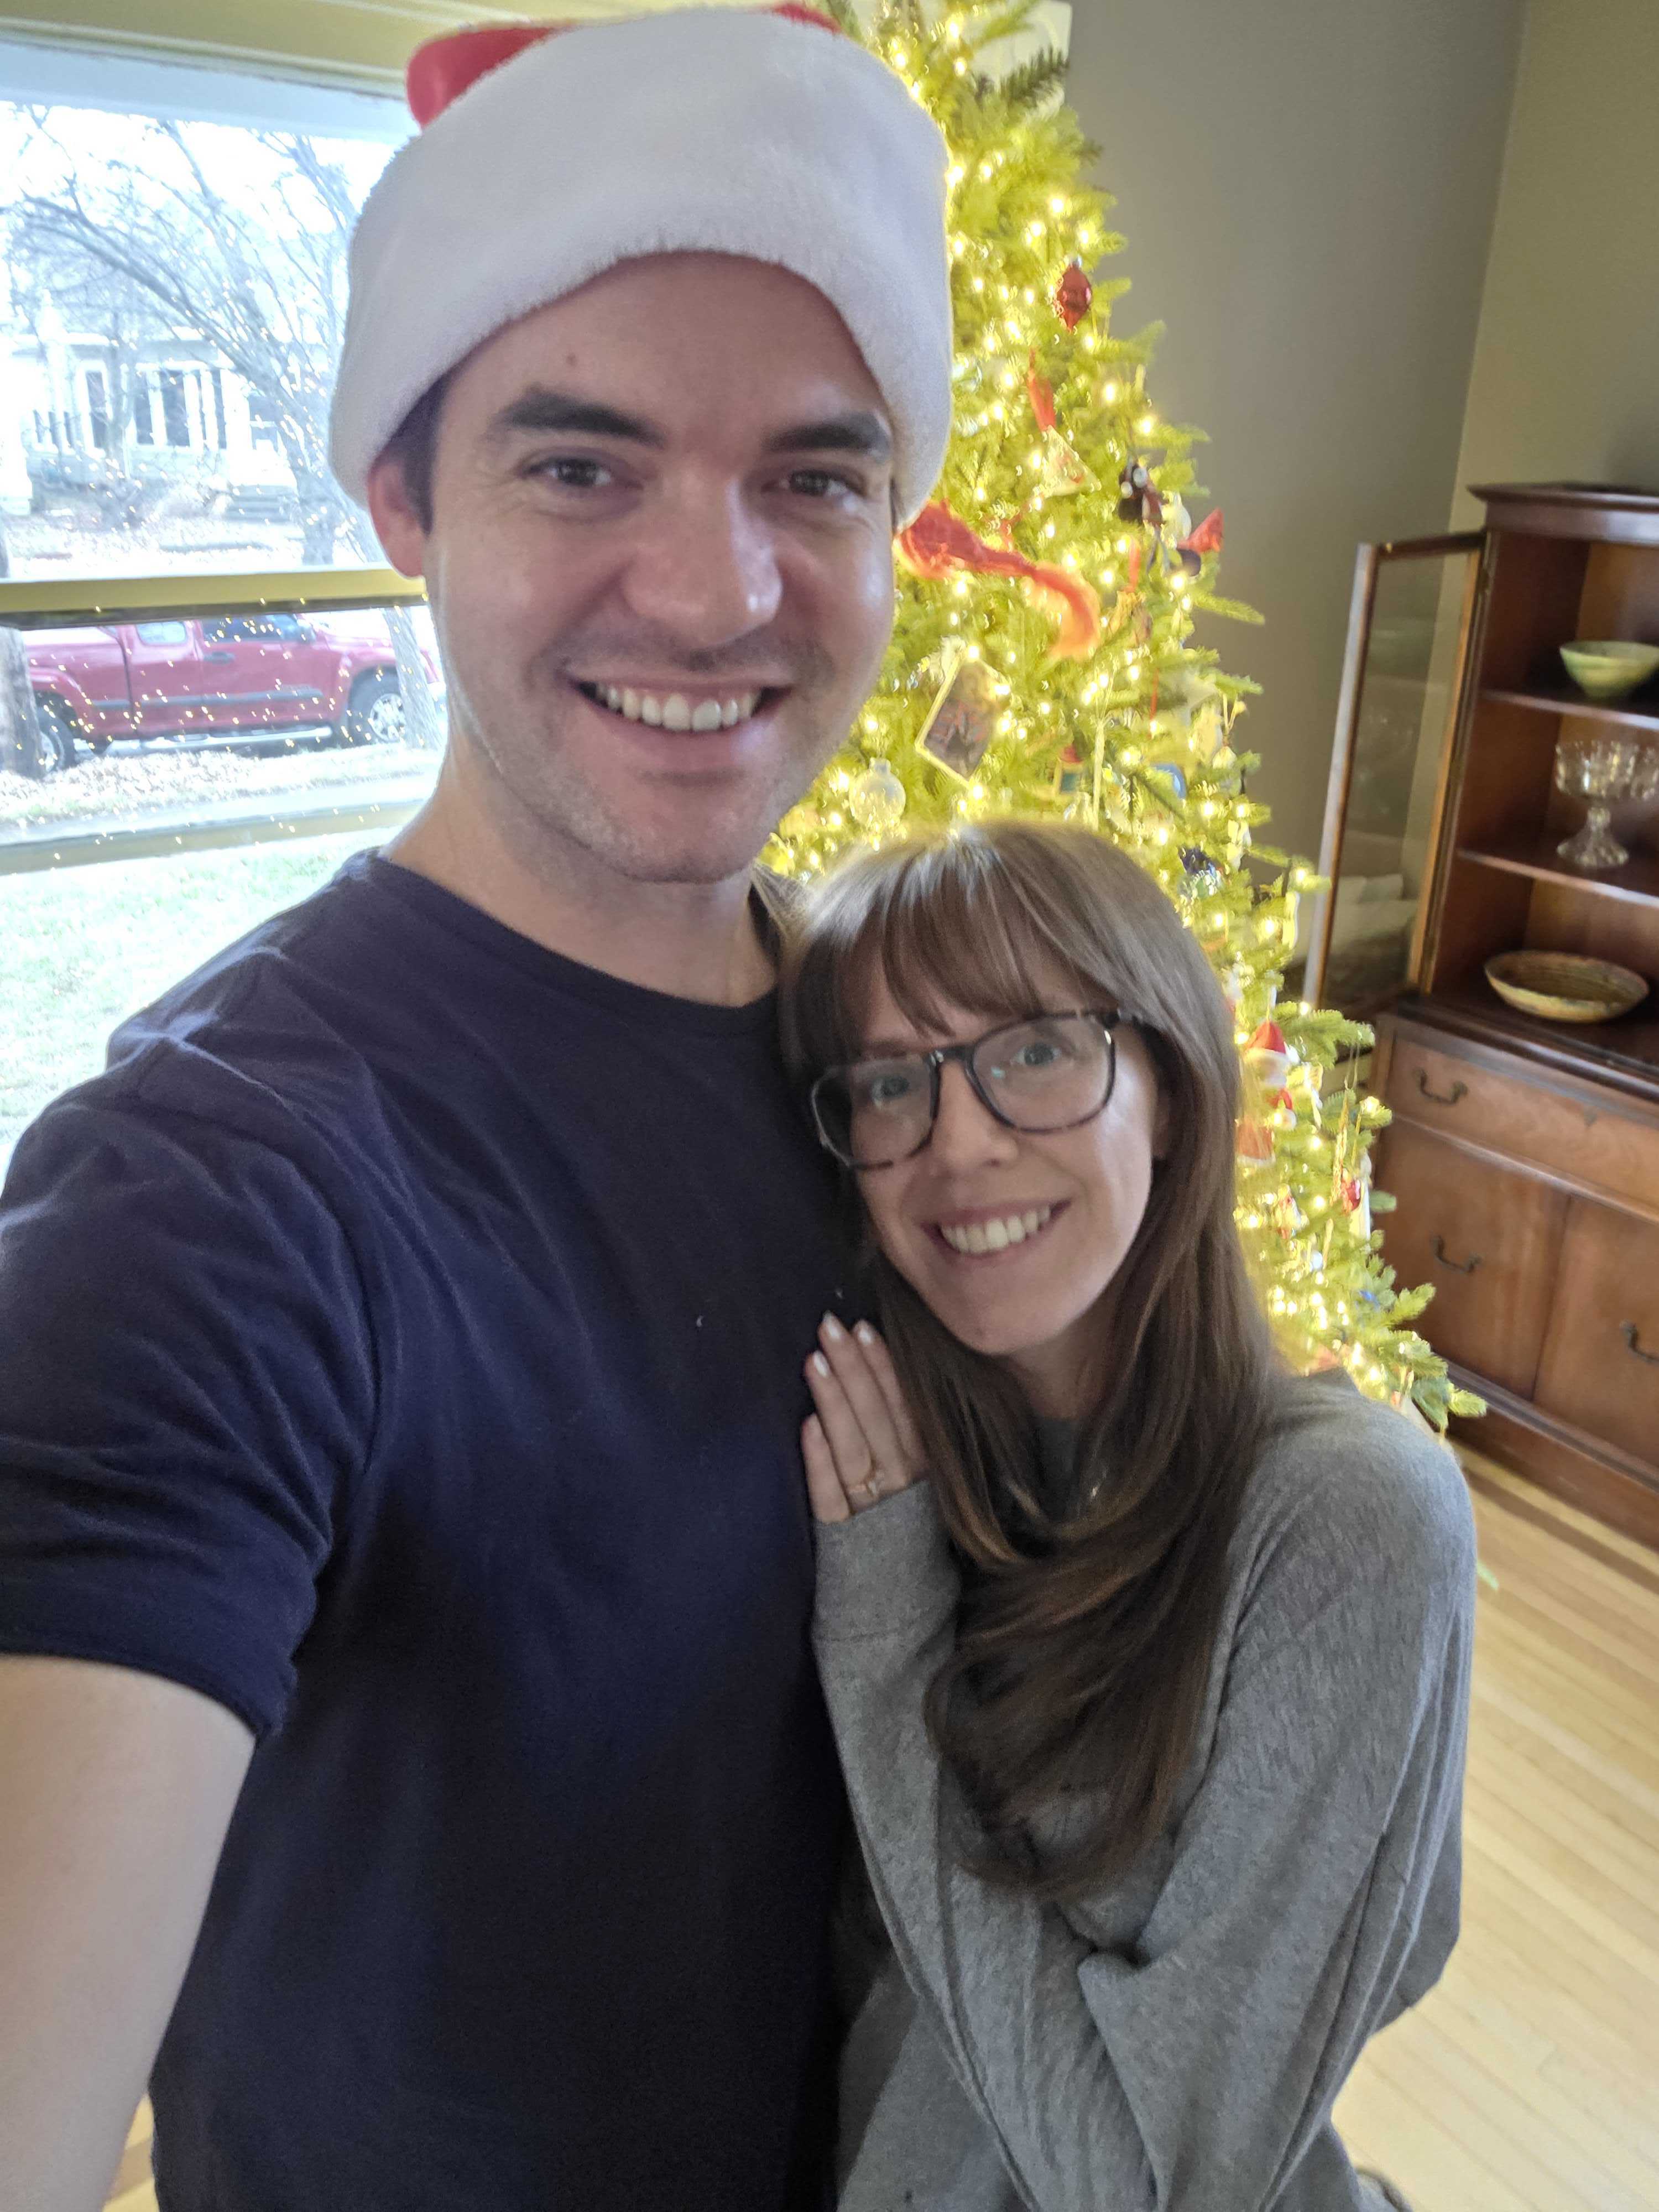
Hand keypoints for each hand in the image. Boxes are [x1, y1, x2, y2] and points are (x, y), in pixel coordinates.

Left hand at [803, 1314, 926, 1522]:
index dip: (885, 1368)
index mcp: (925, 1470)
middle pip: (877, 1419)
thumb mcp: (918, 1487)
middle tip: (829, 1325)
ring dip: (835, 1402)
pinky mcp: (843, 1539)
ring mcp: (873, 1513)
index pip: (904, 1409)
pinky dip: (820, 1461)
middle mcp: (902, 1487)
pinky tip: (808, 1426)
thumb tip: (878, 1380)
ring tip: (813, 1359)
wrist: (897, 1615)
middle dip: (854, 1369)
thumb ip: (905, 1442)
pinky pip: (831, 1498)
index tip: (863, 1328)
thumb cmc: (904, 1538)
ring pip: (854, 1448)